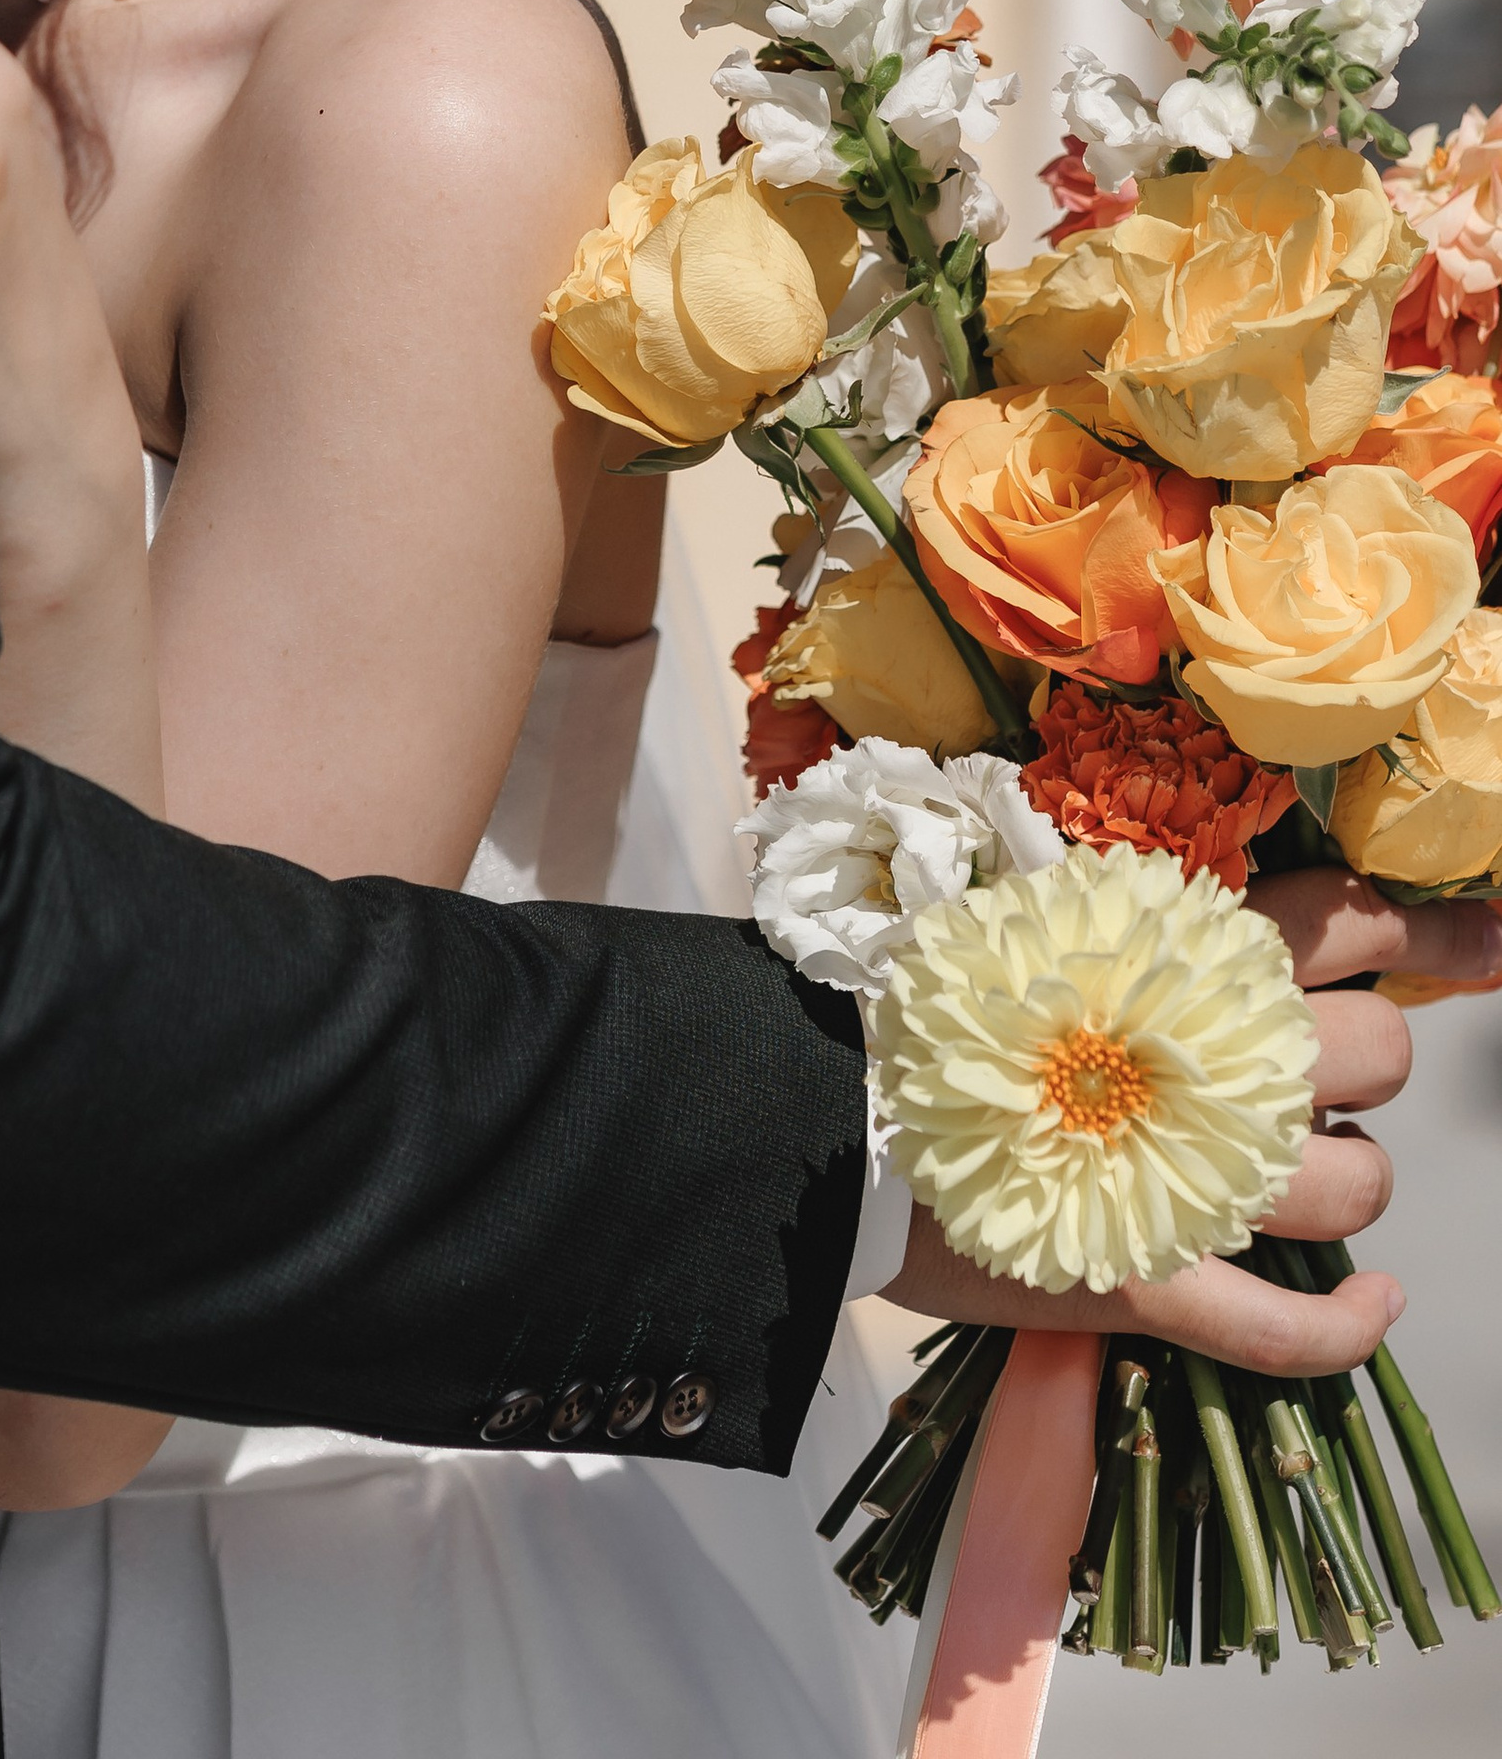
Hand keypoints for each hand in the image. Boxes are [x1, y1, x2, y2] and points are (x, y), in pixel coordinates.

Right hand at [888, 870, 1501, 1375]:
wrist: (811, 1100)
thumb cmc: (907, 991)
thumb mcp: (1023, 914)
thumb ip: (1125, 917)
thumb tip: (1198, 916)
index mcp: (1179, 949)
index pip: (1349, 919)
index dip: (1439, 930)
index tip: (1495, 938)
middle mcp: (1208, 1056)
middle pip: (1373, 1054)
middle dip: (1363, 1063)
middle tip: (1307, 1074)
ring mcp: (1187, 1179)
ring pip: (1353, 1187)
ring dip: (1350, 1182)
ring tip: (1302, 1178)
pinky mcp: (1151, 1283)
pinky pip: (1289, 1330)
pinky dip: (1346, 1329)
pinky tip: (1378, 1308)